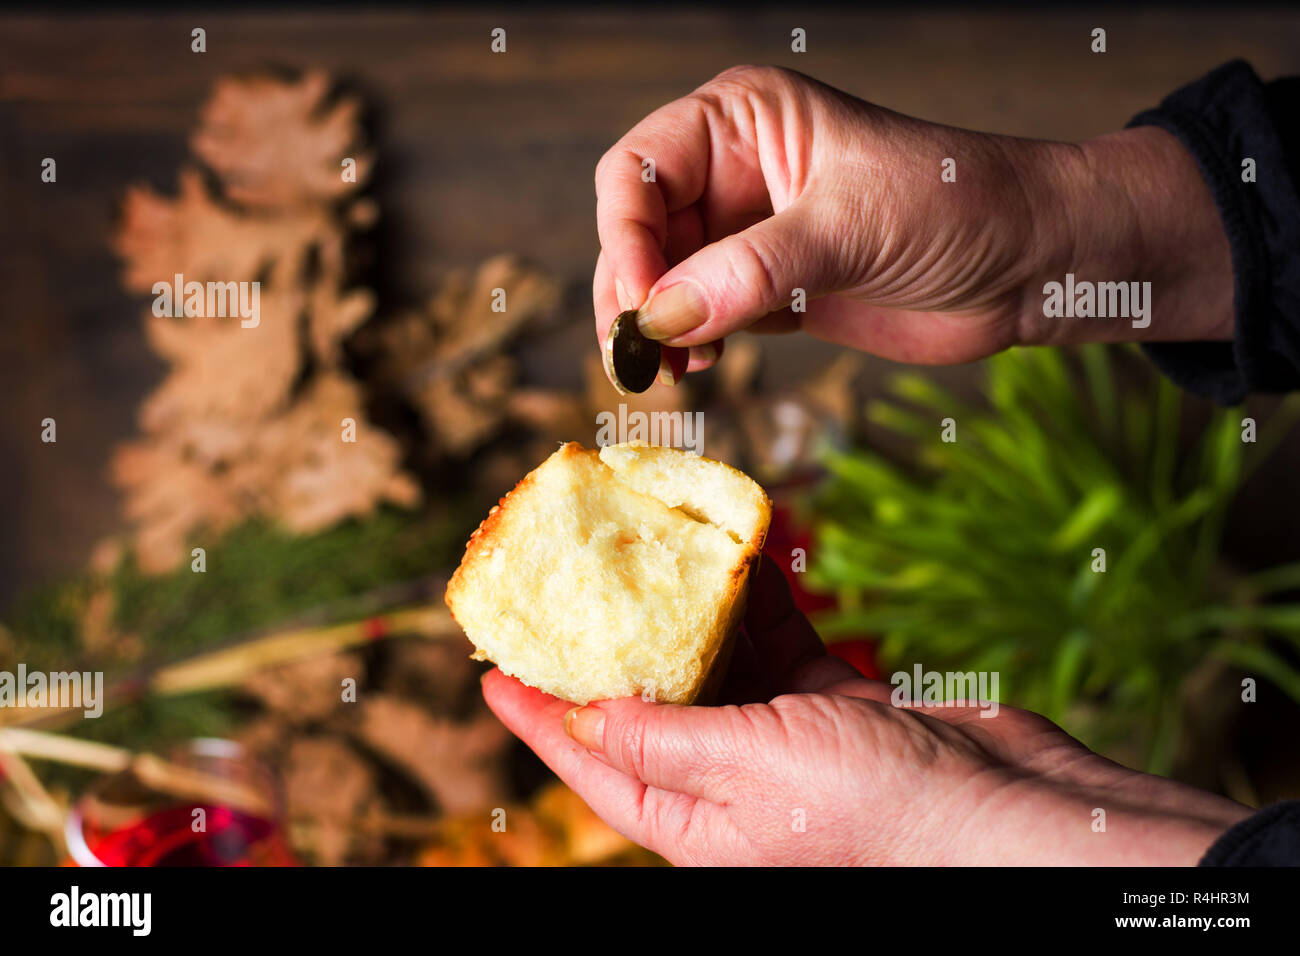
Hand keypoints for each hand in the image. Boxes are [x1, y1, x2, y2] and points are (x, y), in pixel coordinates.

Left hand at [482, 557, 1250, 864]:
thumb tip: (576, 714)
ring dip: (701, 598)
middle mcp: (727, 779)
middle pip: (649, 699)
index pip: (589, 762)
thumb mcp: (746, 773)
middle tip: (581, 576)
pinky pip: (783, 638)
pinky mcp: (833, 701)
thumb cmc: (877, 815)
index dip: (536, 717)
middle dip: (618, 636)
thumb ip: (658, 738)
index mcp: (692, 817)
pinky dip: (771, 596)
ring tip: (672, 538)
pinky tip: (759, 551)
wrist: (1004, 812)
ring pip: (719, 656)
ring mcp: (782, 737)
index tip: (493, 670)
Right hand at [593, 65, 1233, 383]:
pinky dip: (689, 345)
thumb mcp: (852, 226)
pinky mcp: (769, 289)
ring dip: (655, 327)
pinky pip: (702, 317)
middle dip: (633, 292)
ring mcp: (749, 234)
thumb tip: (663, 315)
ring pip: (662, 281)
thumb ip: (753, 268)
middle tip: (640, 354)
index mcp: (745, 121)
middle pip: (639, 231)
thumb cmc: (958, 204)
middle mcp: (735, 172)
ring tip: (673, 369)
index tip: (643, 305)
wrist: (1030, 262)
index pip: (639, 171)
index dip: (628, 237)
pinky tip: (702, 365)